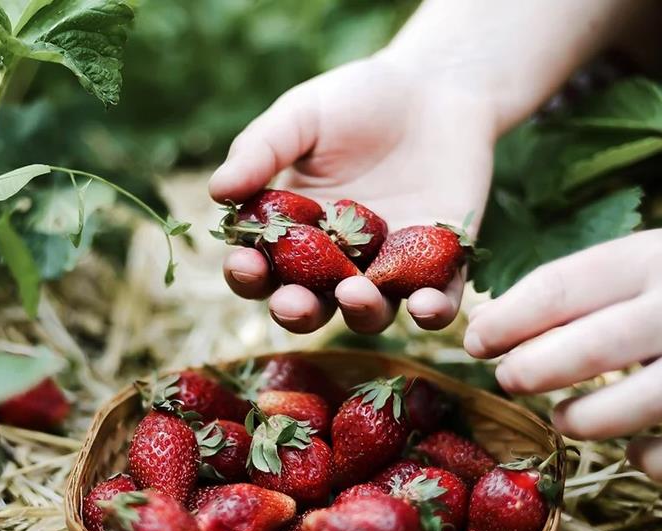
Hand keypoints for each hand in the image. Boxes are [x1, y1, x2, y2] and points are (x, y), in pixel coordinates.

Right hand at [209, 53, 495, 333]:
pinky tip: (427, 306)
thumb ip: (261, 151)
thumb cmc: (357, 99)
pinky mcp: (443, 267)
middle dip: (296, 311)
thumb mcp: (302, 117)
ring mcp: (390, 269)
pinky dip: (432, 312)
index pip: (262, 268)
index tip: (245, 263)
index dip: (248, 274)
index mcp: (294, 233)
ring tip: (355, 294)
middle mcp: (337, 263)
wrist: (436, 85)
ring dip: (360, 313)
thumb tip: (218, 192)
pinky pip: (437, 302)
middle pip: (310, 305)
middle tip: (291, 304)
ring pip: (370, 313)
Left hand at [463, 229, 661, 481]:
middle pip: (595, 347)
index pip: (563, 288)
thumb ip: (575, 288)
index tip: (476, 341)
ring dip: (585, 420)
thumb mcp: (642, 257)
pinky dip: (656, 463)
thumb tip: (492, 327)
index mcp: (656, 259)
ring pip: (642, 405)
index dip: (508, 320)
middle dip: (533, 369)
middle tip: (506, 379)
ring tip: (560, 418)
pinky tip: (633, 454)